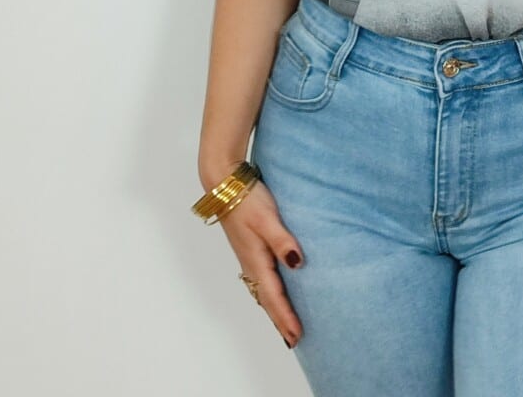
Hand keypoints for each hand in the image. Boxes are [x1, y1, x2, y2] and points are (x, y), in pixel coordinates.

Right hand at [215, 177, 305, 348]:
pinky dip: (269, 292)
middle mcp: (250, 262)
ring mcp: (248, 255)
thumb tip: (297, 263)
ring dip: (274, 308)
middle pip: (267, 299)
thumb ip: (283, 240)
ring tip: (285, 323)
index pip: (274, 296)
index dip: (285, 317)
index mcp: (256, 259)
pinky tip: (275, 290)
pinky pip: (260, 278)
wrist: (225, 183)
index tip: (296, 336)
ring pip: (263, 290)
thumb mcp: (268, 218)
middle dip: (280, 320)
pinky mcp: (249, 247)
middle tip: (293, 340)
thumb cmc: (247, 199)